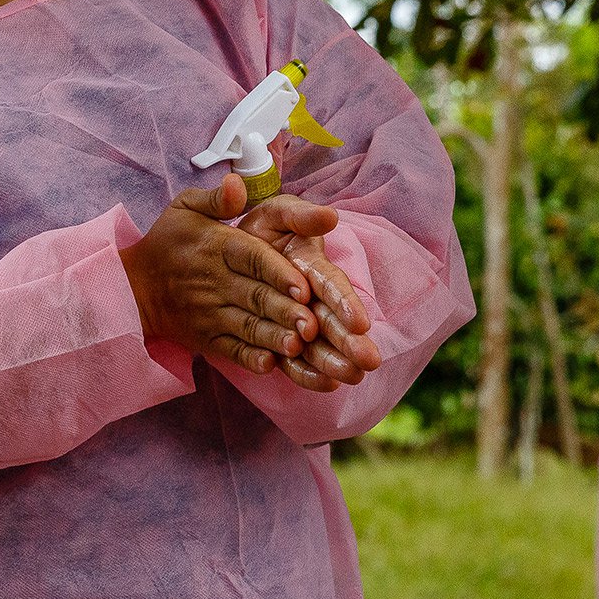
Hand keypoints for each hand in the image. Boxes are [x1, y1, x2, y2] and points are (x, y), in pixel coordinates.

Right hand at [119, 174, 322, 375]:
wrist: (133, 286)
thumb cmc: (168, 242)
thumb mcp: (184, 208)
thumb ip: (216, 198)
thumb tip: (237, 183)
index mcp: (216, 247)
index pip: (252, 258)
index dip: (278, 272)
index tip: (305, 285)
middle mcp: (214, 282)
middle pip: (256, 296)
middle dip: (286, 311)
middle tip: (314, 324)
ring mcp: (210, 313)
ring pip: (248, 326)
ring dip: (274, 337)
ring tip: (300, 345)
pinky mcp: (207, 338)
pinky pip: (231, 350)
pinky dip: (250, 359)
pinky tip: (271, 365)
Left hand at [236, 194, 381, 390]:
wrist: (230, 248)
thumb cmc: (261, 227)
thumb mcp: (277, 213)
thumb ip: (299, 215)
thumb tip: (329, 216)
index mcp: (310, 265)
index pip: (330, 284)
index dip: (344, 301)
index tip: (359, 322)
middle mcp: (307, 295)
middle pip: (329, 319)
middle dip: (348, 340)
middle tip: (368, 361)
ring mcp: (294, 319)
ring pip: (315, 343)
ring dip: (332, 360)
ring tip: (351, 377)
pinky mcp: (277, 337)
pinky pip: (292, 359)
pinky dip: (306, 372)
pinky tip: (324, 385)